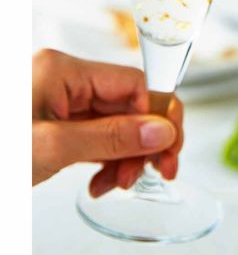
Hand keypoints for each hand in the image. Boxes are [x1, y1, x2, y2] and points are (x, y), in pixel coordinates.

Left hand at [32, 49, 183, 195]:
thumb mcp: (51, 146)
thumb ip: (111, 138)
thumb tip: (161, 131)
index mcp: (63, 71)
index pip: (134, 84)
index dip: (159, 115)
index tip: (170, 147)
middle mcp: (65, 82)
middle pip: (129, 107)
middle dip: (143, 143)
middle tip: (158, 169)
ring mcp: (59, 105)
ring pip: (115, 126)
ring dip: (125, 157)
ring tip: (118, 183)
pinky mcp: (54, 126)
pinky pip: (96, 139)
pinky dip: (105, 161)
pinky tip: (101, 181)